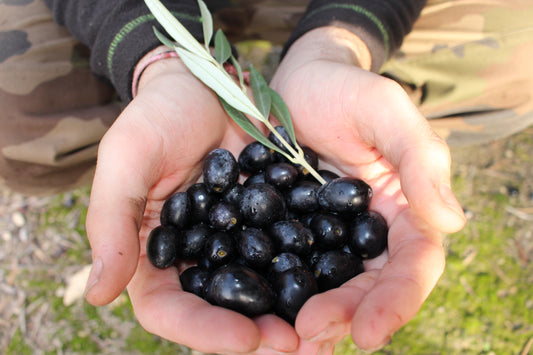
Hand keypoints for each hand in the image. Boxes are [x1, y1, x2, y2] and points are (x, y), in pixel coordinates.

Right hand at [83, 51, 299, 353]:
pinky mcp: (272, 223)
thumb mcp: (128, 157)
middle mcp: (197, 257)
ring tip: (324, 330)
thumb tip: (98, 294)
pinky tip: (340, 286)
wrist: (209, 82)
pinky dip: (312, 275)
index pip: (169, 308)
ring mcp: (238, 242)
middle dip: (255, 334)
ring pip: (260, 292)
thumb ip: (111, 221)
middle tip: (296, 346)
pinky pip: (292, 255)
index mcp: (155, 253)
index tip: (246, 339)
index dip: (203, 331)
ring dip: (290, 316)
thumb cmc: (159, 115)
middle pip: (220, 312)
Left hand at [269, 28, 466, 352]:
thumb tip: (452, 222)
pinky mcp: (287, 231)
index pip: (410, 266)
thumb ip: (419, 159)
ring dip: (309, 317)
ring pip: (325, 286)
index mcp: (403, 211)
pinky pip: (283, 266)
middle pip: (365, 287)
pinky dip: (273, 293)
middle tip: (309, 336)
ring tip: (284, 342)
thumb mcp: (384, 112)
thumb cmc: (345, 89)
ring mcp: (325, 236)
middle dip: (343, 315)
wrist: (295, 83)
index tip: (368, 334)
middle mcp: (366, 233)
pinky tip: (257, 313)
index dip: (395, 302)